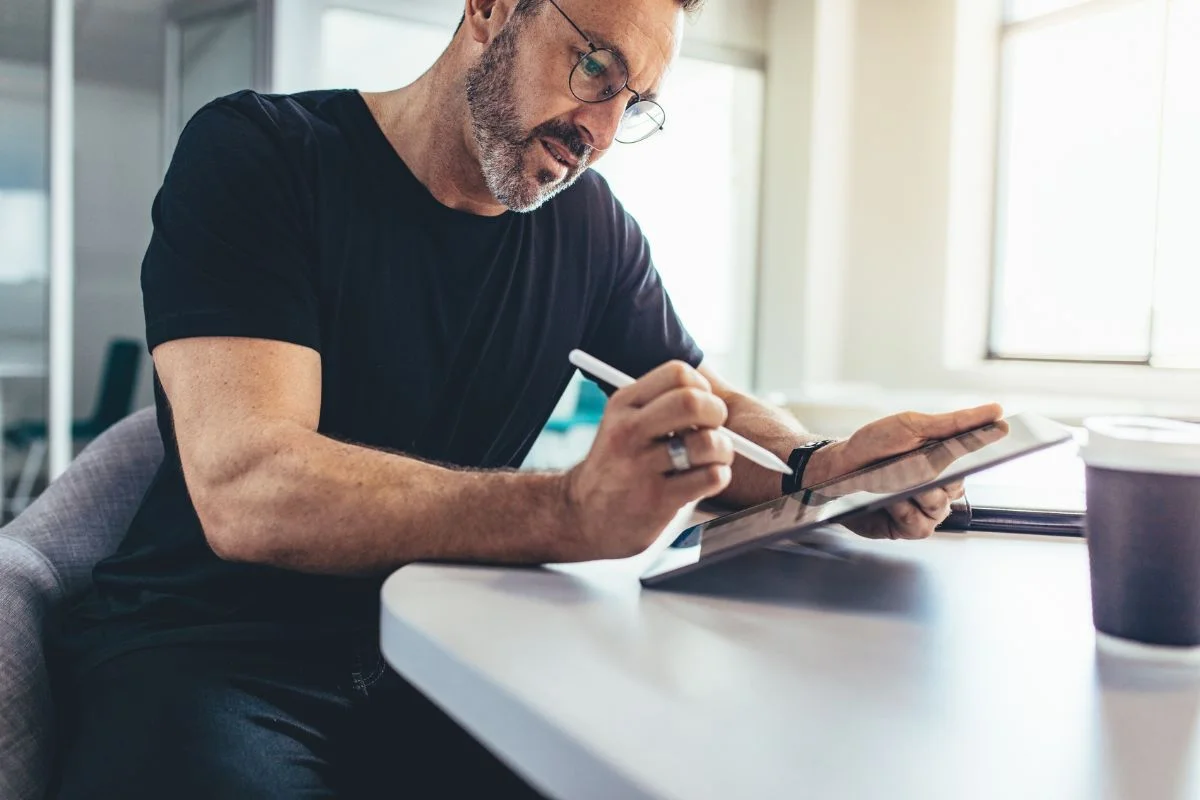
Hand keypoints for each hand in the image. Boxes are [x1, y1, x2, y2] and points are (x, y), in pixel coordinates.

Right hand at [561, 361, 734, 559]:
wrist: (584, 515)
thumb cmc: (618, 464)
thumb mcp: (623, 422)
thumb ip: (659, 404)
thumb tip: (711, 394)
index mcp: (623, 404)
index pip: (677, 373)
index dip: (702, 387)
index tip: (701, 404)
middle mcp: (629, 431)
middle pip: (692, 402)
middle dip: (716, 413)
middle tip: (714, 428)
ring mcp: (641, 466)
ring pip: (707, 442)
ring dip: (722, 450)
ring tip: (712, 458)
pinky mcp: (657, 500)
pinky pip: (710, 477)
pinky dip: (718, 476)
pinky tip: (705, 479)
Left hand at [804, 404, 1004, 540]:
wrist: (837, 469)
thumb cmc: (874, 446)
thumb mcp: (912, 426)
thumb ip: (954, 423)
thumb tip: (996, 411)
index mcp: (948, 462)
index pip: (977, 459)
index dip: (987, 450)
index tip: (1000, 436)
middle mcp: (942, 488)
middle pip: (957, 487)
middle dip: (934, 474)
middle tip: (913, 464)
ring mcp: (927, 511)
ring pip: (938, 506)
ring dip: (914, 491)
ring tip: (892, 480)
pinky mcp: (909, 529)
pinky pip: (920, 524)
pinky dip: (903, 510)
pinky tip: (888, 500)